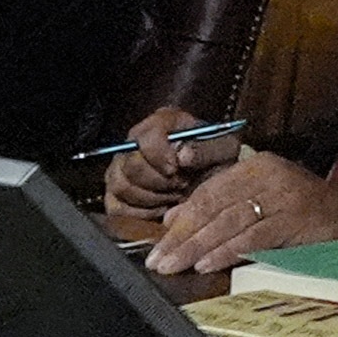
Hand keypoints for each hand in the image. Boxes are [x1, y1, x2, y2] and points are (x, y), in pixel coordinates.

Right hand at [99, 105, 237, 225]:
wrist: (209, 176)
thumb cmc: (214, 158)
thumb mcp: (222, 149)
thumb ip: (205, 149)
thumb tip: (183, 156)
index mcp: (161, 123)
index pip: (145, 137)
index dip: (159, 156)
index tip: (178, 169)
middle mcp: (133, 142)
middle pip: (131, 166)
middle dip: (160, 182)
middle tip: (182, 185)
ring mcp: (119, 168)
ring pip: (121, 187)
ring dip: (152, 199)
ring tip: (174, 195)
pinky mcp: (114, 193)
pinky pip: (116, 208)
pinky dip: (140, 214)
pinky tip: (161, 208)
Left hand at [143, 150, 337, 277]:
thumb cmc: (299, 211)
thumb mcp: (259, 199)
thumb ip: (220, 206)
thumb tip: (174, 219)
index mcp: (254, 167)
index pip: (207, 193)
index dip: (180, 221)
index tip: (159, 245)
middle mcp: (267, 175)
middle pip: (213, 207)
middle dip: (182, 237)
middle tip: (159, 261)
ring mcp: (282, 196)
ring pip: (229, 222)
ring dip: (198, 247)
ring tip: (176, 265)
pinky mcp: (293, 219)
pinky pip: (252, 237)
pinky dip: (227, 251)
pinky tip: (208, 263)